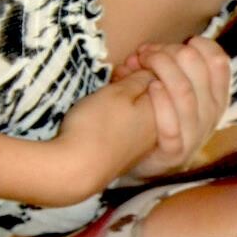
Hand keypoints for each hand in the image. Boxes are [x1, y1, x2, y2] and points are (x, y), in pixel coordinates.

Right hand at [55, 69, 157, 197]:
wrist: (74, 171)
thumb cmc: (96, 125)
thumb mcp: (118, 93)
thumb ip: (139, 80)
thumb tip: (152, 73)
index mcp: (161, 111)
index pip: (161, 79)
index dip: (143, 65)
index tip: (124, 65)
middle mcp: (158, 129)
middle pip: (152, 95)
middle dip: (135, 79)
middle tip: (116, 74)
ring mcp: (142, 144)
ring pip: (139, 110)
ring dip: (125, 95)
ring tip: (105, 91)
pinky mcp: (125, 154)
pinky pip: (128, 125)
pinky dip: (118, 113)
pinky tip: (102, 111)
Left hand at [119, 37, 230, 178]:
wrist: (142, 163)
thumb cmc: (155, 119)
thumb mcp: (173, 92)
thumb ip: (170, 70)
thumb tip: (149, 48)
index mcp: (216, 98)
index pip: (220, 63)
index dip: (200, 46)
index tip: (179, 41)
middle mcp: (211, 116)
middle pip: (199, 71)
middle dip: (171, 53)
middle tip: (147, 51)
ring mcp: (194, 135)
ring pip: (185, 93)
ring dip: (161, 69)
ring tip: (141, 63)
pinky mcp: (175, 152)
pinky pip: (171, 124)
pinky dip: (160, 102)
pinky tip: (149, 88)